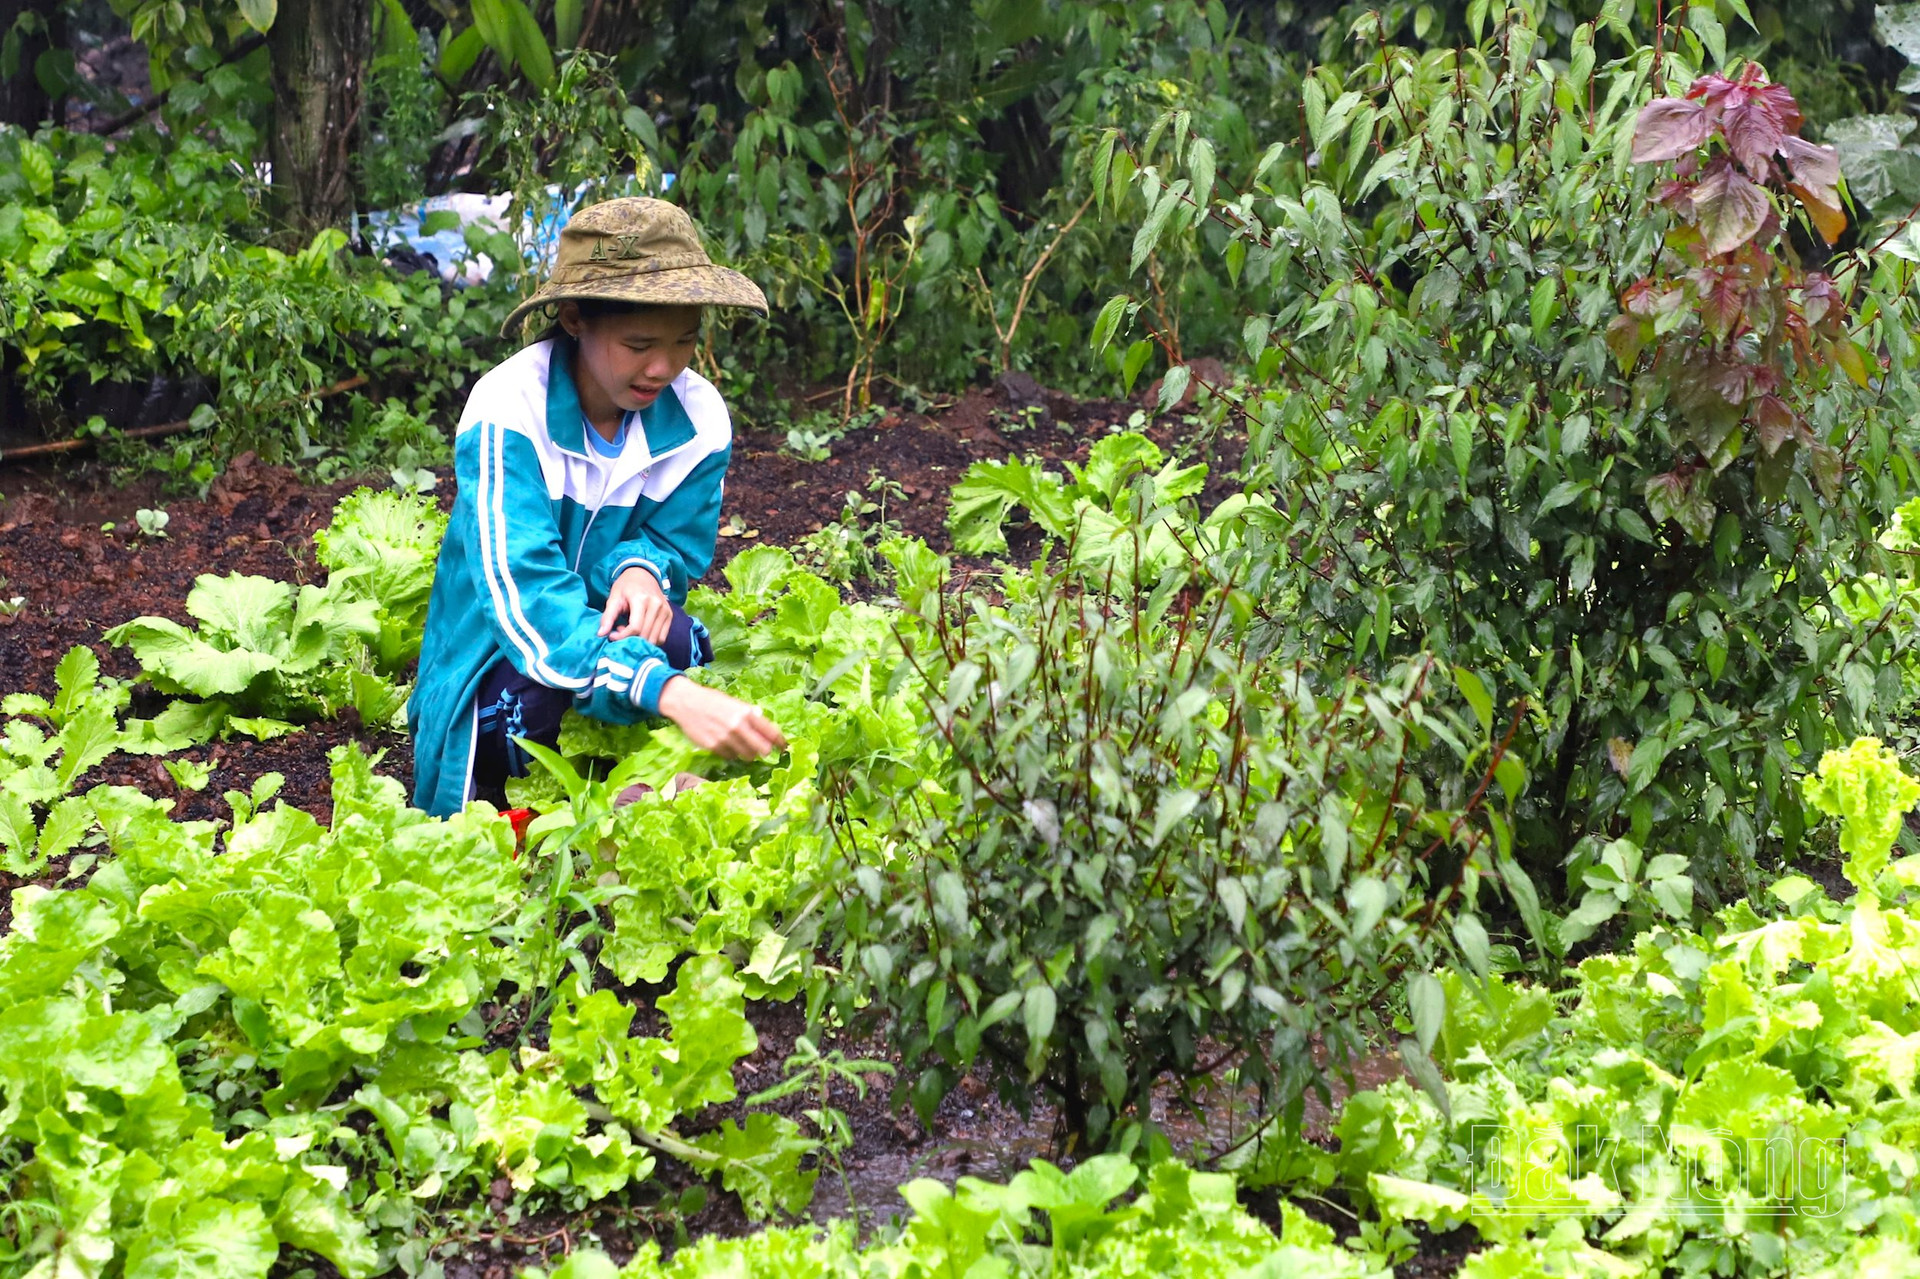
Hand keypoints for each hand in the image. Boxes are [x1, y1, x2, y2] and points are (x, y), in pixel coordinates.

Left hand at [598, 566, 671, 643]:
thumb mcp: (614, 598)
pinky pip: (662, 637)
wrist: (643, 574)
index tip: (612, 636)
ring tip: (630, 631)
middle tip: (620, 631)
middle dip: (630, 639)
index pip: (635, 628)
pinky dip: (650, 640)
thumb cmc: (626, 586)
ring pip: (654, 639)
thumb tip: (601, 634)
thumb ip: (608, 616)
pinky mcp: (669, 616)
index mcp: (642, 599)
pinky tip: (641, 632)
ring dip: (641, 641)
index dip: (622, 637)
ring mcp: (666, 611)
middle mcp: (657, 605)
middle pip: (645, 635)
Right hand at [657, 676, 786, 760]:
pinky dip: (732, 753)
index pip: (771, 731)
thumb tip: (765, 724)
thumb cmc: (712, 701)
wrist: (686, 702)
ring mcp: (726, 738)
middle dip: (765, 751)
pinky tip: (726, 744)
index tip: (784, 746)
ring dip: (748, 753)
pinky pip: (730, 756)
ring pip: (747, 756)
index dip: (780, 741)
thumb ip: (750, 714)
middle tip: (763, 750)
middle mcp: (738, 726)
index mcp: (746, 713)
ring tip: (742, 745)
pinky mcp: (714, 746)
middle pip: (762, 749)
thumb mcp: (734, 702)